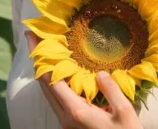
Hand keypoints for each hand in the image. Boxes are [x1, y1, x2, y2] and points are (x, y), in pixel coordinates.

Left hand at [25, 31, 142, 128]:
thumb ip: (112, 91)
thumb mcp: (125, 113)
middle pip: (43, 84)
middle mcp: (65, 116)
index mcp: (76, 111)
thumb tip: (100, 72)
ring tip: (43, 48)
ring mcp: (66, 121)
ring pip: (48, 92)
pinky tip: (58, 68)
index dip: (39, 56)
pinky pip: (56, 97)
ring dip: (43, 68)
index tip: (32, 37)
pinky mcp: (71, 122)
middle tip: (32, 37)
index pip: (50, 79)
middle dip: (36, 59)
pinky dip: (52, 79)